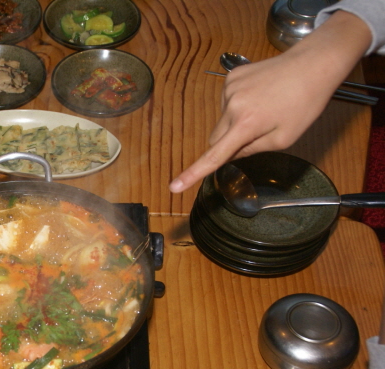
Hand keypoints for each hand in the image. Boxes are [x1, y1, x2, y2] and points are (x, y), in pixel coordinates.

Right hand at [168, 9, 371, 192]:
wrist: (313, 63)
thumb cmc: (305, 103)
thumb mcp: (284, 138)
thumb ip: (254, 149)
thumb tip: (232, 153)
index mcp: (246, 124)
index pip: (215, 155)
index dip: (193, 173)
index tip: (174, 187)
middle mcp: (232, 105)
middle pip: (216, 137)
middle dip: (228, 144)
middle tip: (256, 135)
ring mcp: (230, 88)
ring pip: (222, 119)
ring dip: (236, 122)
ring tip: (265, 108)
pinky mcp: (232, 76)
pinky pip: (227, 101)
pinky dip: (238, 104)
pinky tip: (260, 95)